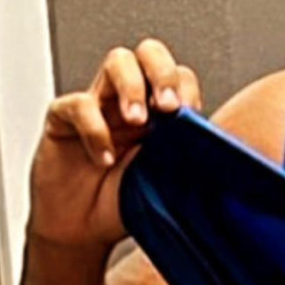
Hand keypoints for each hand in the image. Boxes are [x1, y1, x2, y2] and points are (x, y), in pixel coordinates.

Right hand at [28, 39, 201, 248]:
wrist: (83, 231)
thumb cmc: (124, 204)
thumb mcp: (167, 183)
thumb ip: (189, 160)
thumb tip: (221, 153)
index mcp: (160, 113)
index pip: (180, 76)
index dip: (187, 89)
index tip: (191, 116)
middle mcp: (131, 101)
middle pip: (150, 53)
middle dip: (162, 72)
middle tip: (168, 106)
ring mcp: (98, 106)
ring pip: (117, 62)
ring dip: (132, 87)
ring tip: (136, 121)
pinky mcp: (63, 120)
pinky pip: (78, 105)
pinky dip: (94, 130)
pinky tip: (104, 158)